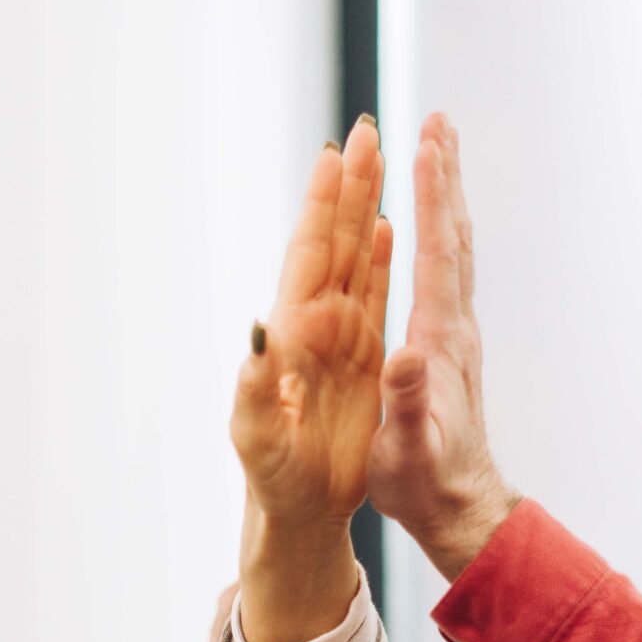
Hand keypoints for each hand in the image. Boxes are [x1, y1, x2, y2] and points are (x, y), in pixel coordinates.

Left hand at [232, 114, 394, 531]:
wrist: (300, 513)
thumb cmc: (274, 480)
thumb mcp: (257, 438)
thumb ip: (254, 389)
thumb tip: (257, 335)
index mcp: (292, 336)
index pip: (307, 256)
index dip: (319, 206)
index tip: (333, 154)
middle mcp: (314, 327)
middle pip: (333, 240)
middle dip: (348, 185)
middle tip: (365, 129)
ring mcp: (339, 339)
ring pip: (354, 257)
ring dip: (365, 207)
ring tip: (379, 156)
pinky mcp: (361, 359)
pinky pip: (372, 295)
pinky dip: (379, 257)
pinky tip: (388, 225)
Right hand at [369, 113, 519, 580]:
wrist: (460, 509)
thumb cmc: (423, 484)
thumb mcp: (405, 447)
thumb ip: (407, 400)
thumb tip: (406, 355)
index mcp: (437, 342)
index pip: (435, 255)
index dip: (430, 198)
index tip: (425, 144)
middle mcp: (454, 328)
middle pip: (452, 236)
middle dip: (444, 177)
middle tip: (438, 120)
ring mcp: (455, 335)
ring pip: (453, 250)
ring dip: (445, 197)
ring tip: (436, 150)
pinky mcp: (448, 347)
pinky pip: (443, 273)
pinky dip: (438, 233)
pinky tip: (429, 223)